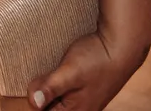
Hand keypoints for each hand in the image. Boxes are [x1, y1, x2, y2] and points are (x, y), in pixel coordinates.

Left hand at [27, 32, 145, 109]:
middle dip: (40, 97)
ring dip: (48, 90)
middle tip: (34, 80)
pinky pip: (65, 92)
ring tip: (41, 76)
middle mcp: (81, 109)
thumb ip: (51, 87)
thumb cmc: (98, 59)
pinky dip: (56, 85)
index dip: (32, 101)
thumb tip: (33, 103)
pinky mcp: (86, 89)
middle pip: (51, 107)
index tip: (26, 89)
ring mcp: (85, 99)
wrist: (123, 46)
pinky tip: (53, 73)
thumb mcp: (69, 72)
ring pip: (58, 100)